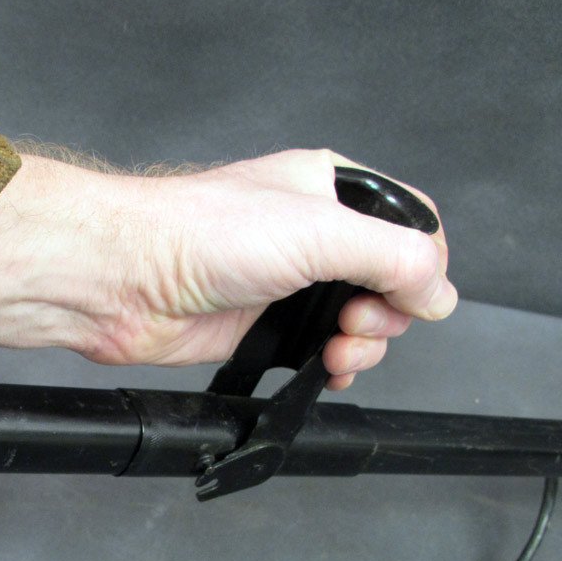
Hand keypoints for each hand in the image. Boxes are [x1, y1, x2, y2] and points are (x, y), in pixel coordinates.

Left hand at [0, 148, 455, 388]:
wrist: (123, 278)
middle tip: (357, 322)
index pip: (410, 225)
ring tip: (338, 349)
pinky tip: (325, 369)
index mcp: (327, 190)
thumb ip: (393, 258)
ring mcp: (285, 281)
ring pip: (357, 321)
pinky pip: (319, 350)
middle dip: (389, 312)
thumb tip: (439, 293)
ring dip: (363, 344)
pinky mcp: (260, 324)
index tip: (410, 295)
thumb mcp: (319, 232)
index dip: (422, 266)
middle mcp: (309, 234)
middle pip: (390, 281)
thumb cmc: (195, 233)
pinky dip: (332, 366)